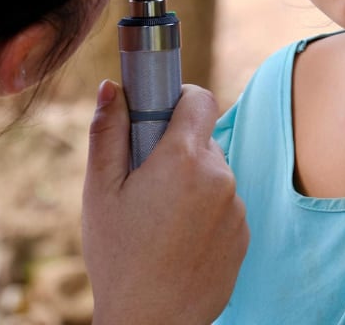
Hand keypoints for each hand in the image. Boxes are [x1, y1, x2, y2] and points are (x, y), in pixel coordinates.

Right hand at [82, 81, 248, 324]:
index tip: (159, 117)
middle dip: (177, 151)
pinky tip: (179, 242)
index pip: (200, 99)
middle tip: (146, 183)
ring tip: (160, 222)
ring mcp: (236, 207)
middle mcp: (219, 176)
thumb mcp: (100, 192)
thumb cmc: (118, 258)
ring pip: (213, 174)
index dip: (180, 100)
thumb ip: (108, 132)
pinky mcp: (244, 234)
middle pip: (202, 140)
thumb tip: (112, 86)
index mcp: (184, 158)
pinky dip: (206, 214)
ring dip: (192, 184)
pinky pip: (225, 206)